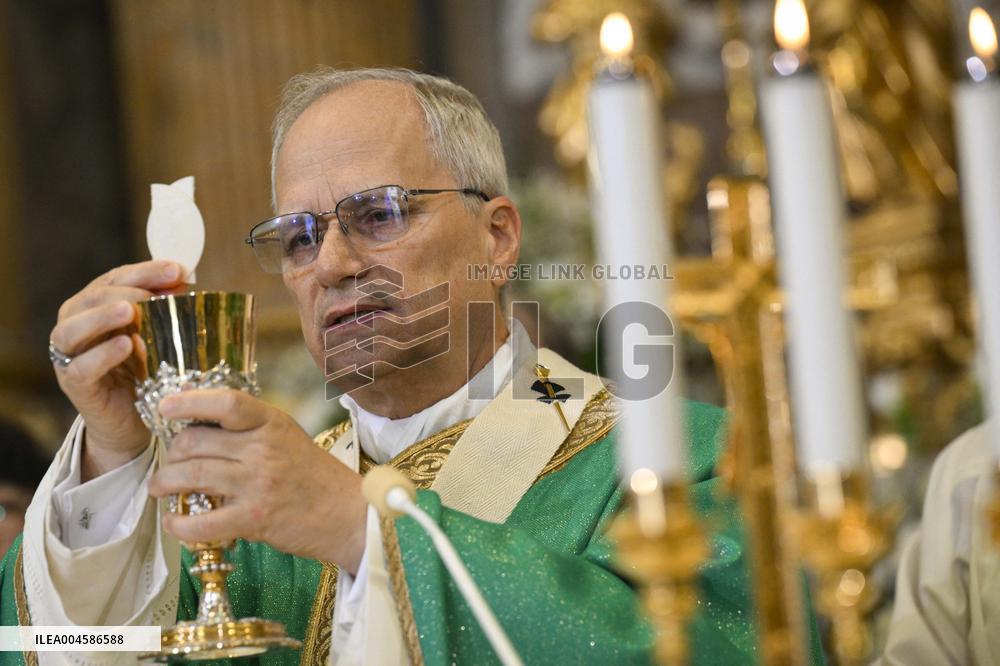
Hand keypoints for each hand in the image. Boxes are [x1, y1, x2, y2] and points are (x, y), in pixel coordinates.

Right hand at [50, 260, 186, 479]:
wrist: (131, 421)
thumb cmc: (143, 372)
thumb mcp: (156, 336)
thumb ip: (164, 310)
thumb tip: (184, 281)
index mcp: (95, 307)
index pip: (116, 279)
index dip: (145, 271)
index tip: (177, 270)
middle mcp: (75, 326)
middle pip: (90, 298)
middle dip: (124, 291)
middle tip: (151, 295)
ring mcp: (69, 357)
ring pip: (71, 330)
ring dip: (101, 317)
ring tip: (129, 312)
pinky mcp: (75, 386)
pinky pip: (80, 368)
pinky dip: (102, 355)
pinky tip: (125, 346)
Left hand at [148, 389, 366, 573]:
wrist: (349, 514)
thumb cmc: (315, 476)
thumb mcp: (289, 437)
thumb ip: (252, 429)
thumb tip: (201, 425)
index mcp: (273, 423)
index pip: (226, 402)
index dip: (190, 401)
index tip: (166, 406)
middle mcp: (263, 449)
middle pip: (195, 441)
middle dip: (172, 453)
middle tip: (169, 462)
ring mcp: (257, 484)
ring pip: (190, 476)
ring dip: (165, 483)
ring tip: (160, 488)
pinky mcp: (253, 518)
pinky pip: (201, 522)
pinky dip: (179, 525)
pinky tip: (175, 522)